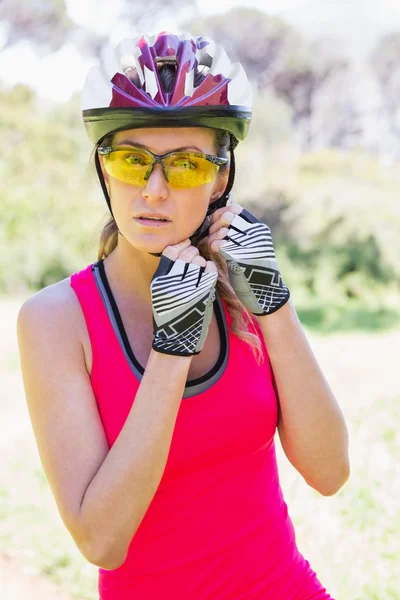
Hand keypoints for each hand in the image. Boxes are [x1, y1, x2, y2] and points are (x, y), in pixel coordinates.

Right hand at [150, 239, 217, 355]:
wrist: (177, 340)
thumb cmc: (168, 315)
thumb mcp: (159, 293)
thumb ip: (167, 273)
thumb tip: (181, 249)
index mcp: (159, 281)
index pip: (170, 252)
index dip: (180, 245)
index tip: (186, 244)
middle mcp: (172, 283)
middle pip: (185, 255)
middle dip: (192, 252)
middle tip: (194, 256)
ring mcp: (188, 289)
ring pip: (198, 261)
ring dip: (201, 260)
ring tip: (200, 266)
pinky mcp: (202, 296)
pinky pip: (209, 272)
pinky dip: (210, 268)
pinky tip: (208, 271)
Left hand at [206, 203, 289, 315]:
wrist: (265, 294)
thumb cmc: (254, 270)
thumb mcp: (252, 246)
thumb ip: (239, 232)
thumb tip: (220, 216)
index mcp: (259, 229)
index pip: (236, 210)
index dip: (221, 214)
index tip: (215, 224)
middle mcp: (256, 234)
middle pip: (228, 217)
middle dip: (215, 224)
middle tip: (212, 235)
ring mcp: (248, 244)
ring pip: (222, 229)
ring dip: (213, 236)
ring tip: (214, 245)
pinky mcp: (239, 256)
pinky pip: (219, 244)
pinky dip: (214, 246)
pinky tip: (215, 252)